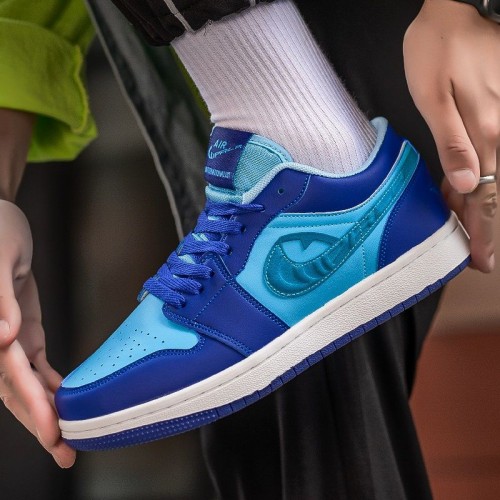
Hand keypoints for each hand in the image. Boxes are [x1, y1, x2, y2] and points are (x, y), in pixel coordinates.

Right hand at [0, 200, 75, 467]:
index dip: (31, 404)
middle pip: (17, 391)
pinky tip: (65, 399)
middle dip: (40, 423)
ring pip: (27, 384)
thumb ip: (0, 301)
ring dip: (47, 410)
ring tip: (68, 437)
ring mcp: (12, 339)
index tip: (51, 429)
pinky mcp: (25, 331)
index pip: (10, 375)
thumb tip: (3, 338)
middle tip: (64, 452)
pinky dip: (50, 385)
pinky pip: (37, 365)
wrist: (2, 221)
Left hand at [403, 0, 499, 271]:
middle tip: (478, 259)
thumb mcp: (435, 96)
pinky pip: (488, 156)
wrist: (453, 11)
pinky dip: (472, 178)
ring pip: (490, 176)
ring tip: (462, 229)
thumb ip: (452, 141)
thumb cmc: (437, 51)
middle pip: (493, 191)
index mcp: (484, 134)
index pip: (487, 195)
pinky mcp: (494, 114)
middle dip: (483, 226)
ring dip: (475, 205)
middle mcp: (499, 133)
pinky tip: (456, 190)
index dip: (483, 231)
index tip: (481, 261)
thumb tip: (464, 183)